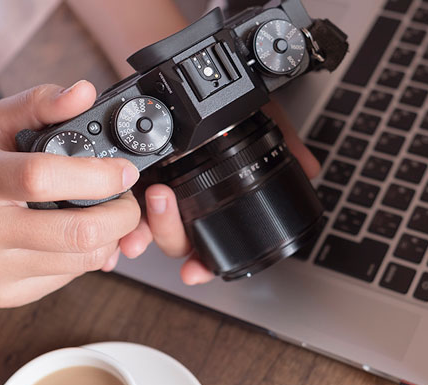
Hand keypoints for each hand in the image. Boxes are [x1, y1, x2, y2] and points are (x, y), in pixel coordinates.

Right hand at [0, 81, 141, 306]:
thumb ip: (40, 104)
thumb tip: (83, 92)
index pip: (41, 178)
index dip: (96, 176)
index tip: (124, 171)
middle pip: (77, 233)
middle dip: (122, 215)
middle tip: (128, 199)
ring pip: (83, 261)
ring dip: (112, 237)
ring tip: (106, 215)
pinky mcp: (5, 294)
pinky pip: (71, 278)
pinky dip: (88, 257)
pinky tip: (77, 237)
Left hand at [118, 100, 319, 284]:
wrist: (191, 68)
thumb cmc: (229, 99)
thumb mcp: (259, 116)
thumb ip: (284, 142)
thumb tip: (310, 168)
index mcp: (212, 199)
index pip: (209, 242)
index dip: (204, 263)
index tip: (196, 272)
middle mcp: (184, 201)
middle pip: (176, 240)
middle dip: (169, 233)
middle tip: (164, 200)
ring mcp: (156, 189)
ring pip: (147, 226)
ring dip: (142, 227)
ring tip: (145, 206)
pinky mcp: (131, 174)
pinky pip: (121, 202)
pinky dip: (118, 212)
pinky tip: (117, 211)